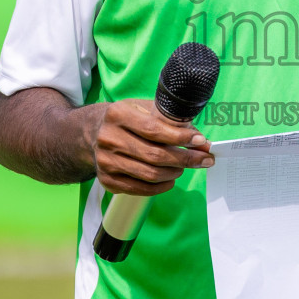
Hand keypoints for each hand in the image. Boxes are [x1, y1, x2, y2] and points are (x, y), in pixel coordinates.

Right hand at [84, 98, 212, 196]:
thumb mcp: (145, 109)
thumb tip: (201, 141)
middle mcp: (108, 138)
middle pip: (154, 155)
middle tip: (204, 159)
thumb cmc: (128, 119)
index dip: (180, 137)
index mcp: (117, 114)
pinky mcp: (107, 180)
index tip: (200, 141)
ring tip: (184, 166)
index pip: (154, 129)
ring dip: (174, 173)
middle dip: (185, 158)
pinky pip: (140, 189)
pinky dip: (161, 187)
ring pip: (150, 174)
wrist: (94, 133)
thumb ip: (172, 121)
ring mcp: (105, 162)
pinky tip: (171, 179)